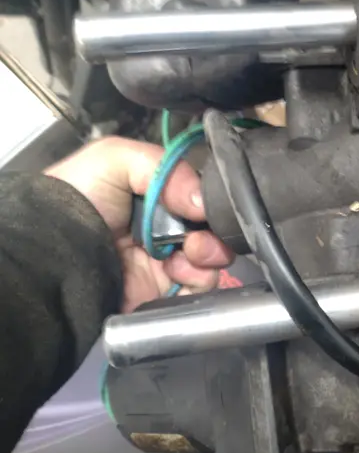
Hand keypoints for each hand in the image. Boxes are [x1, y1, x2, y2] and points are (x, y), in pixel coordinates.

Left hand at [45, 137, 233, 312]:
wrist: (50, 253)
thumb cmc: (78, 197)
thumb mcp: (115, 159)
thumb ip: (167, 169)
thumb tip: (205, 204)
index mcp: (156, 198)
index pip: (200, 200)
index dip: (210, 205)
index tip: (206, 211)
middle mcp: (163, 230)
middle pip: (210, 232)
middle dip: (213, 235)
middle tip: (196, 240)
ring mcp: (163, 264)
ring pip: (209, 263)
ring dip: (208, 259)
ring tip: (188, 256)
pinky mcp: (159, 294)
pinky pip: (196, 292)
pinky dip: (198, 284)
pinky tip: (180, 275)